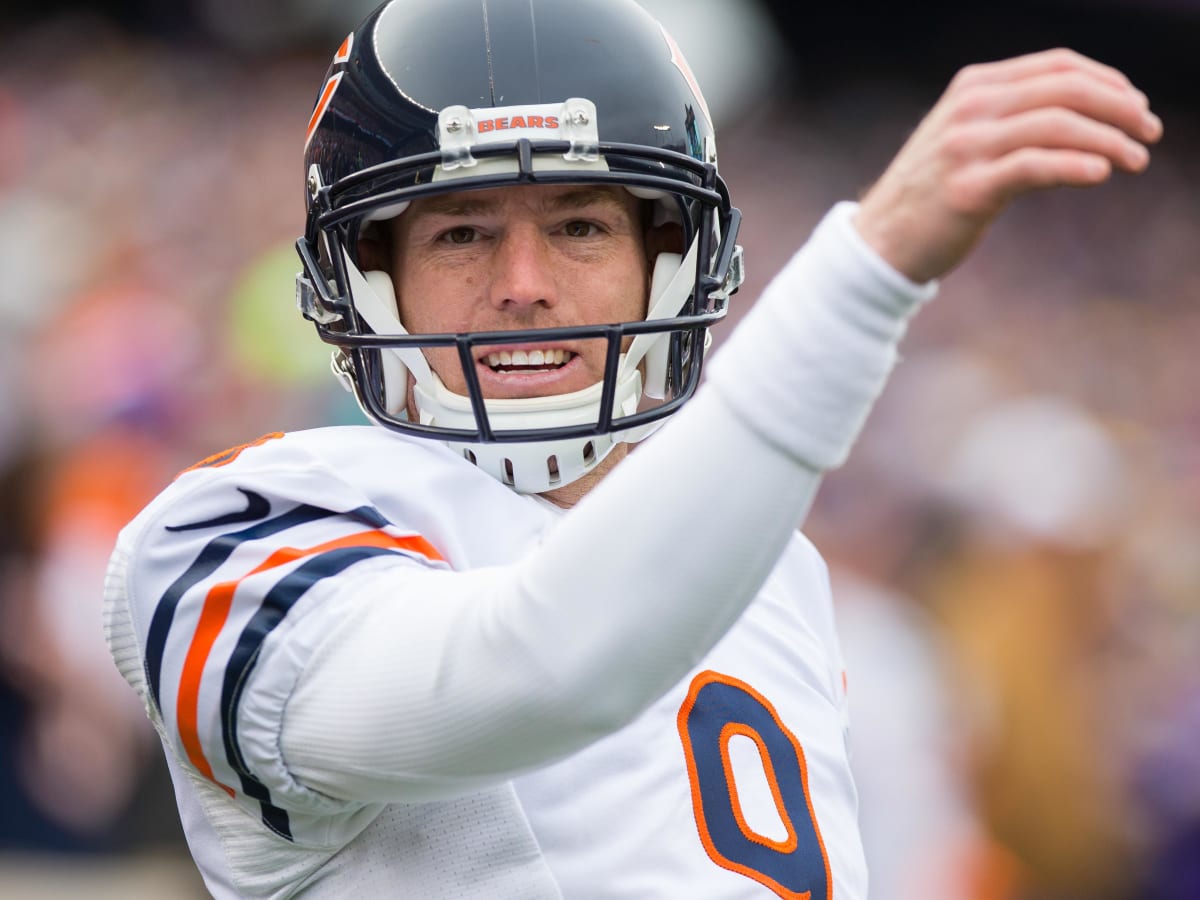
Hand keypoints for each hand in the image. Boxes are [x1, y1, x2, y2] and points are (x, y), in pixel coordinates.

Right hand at [854, 48, 1162, 283]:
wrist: (880, 242)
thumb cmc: (933, 196)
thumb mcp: (969, 141)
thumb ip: (1014, 121)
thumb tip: (1089, 121)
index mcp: (972, 89)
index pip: (1056, 66)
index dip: (1107, 80)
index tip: (1136, 106)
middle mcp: (969, 110)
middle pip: (1064, 90)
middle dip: (1119, 108)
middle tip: (1150, 131)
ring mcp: (965, 149)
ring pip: (1056, 126)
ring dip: (1109, 140)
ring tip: (1137, 160)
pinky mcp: (968, 190)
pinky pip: (1033, 167)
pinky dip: (1075, 165)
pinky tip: (1101, 173)